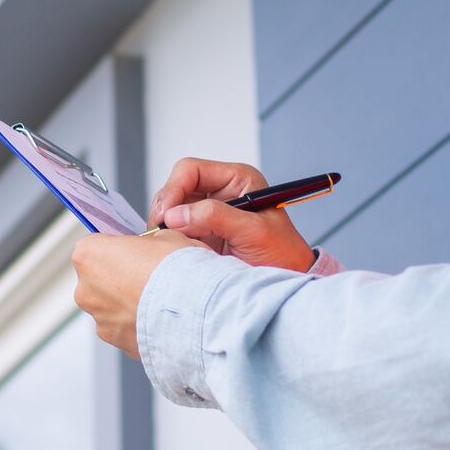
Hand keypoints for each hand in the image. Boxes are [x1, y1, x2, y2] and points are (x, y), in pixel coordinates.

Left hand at [71, 231, 201, 357]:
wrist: (196, 311)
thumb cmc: (178, 270)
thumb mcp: (167, 237)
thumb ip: (150, 242)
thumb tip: (154, 246)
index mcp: (88, 255)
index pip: (96, 246)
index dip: (119, 248)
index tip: (136, 252)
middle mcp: (86, 289)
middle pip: (100, 279)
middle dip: (121, 277)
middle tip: (151, 276)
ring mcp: (99, 318)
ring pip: (111, 306)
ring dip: (129, 303)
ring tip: (160, 301)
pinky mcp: (115, 341)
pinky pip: (124, 327)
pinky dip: (138, 324)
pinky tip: (160, 318)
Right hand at [149, 157, 314, 270]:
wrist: (289, 279)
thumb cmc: (283, 253)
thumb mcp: (254, 231)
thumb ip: (216, 217)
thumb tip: (175, 215)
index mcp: (237, 179)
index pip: (192, 170)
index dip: (174, 188)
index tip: (165, 214)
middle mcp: (221, 191)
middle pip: (177, 187)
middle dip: (166, 207)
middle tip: (160, 230)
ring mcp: (209, 212)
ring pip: (172, 208)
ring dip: (166, 224)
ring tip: (170, 242)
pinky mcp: (202, 232)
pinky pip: (176, 229)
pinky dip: (170, 237)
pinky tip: (174, 248)